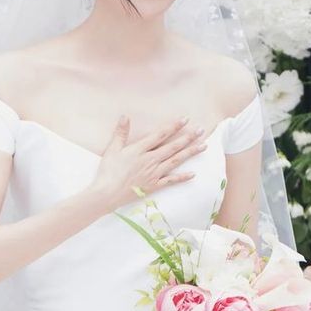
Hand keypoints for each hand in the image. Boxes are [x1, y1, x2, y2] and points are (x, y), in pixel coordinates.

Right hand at [91, 115, 208, 210]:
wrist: (107, 193)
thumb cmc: (108, 171)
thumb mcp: (112, 149)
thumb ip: (120, 132)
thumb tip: (125, 116)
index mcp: (140, 150)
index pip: (160, 135)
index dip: (173, 126)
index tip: (185, 119)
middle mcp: (150, 160)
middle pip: (173, 147)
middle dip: (188, 137)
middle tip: (201, 130)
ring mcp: (154, 173)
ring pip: (175, 161)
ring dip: (190, 153)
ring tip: (203, 146)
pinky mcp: (153, 185)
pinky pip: (171, 180)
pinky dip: (182, 177)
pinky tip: (193, 174)